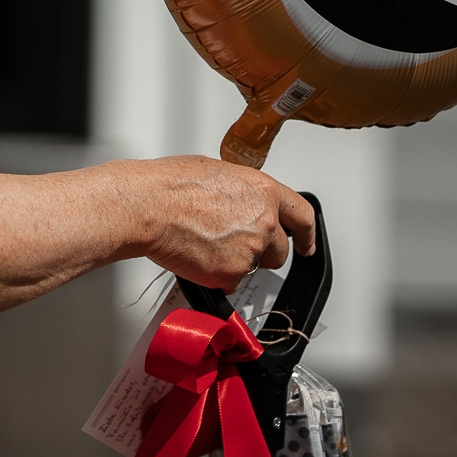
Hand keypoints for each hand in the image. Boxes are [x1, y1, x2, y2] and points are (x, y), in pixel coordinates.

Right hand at [125, 155, 315, 291]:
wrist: (148, 206)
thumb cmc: (171, 185)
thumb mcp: (218, 173)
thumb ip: (242, 192)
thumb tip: (241, 202)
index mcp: (264, 191)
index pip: (302, 217)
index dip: (308, 234)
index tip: (307, 244)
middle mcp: (264, 220)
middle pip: (279, 250)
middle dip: (261, 252)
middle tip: (233, 244)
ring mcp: (250, 248)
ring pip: (252, 267)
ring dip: (236, 262)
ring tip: (206, 243)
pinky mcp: (232, 273)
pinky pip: (231, 283)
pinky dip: (216, 276)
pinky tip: (198, 256)